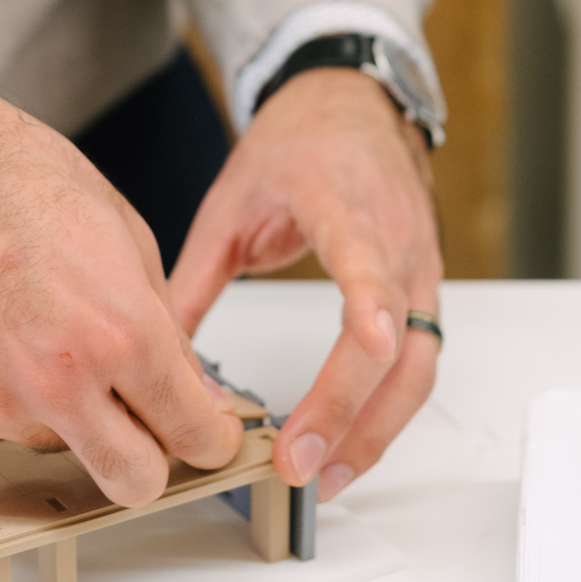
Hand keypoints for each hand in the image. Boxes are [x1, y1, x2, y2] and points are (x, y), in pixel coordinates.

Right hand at [0, 53, 241, 505]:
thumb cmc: (9, 176)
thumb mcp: (124, 234)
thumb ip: (164, 328)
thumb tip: (192, 390)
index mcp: (119, 334)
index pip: (193, 435)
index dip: (206, 435)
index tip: (200, 431)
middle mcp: (55, 382)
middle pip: (134, 483)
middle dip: (145, 456)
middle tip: (133, 415)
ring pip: (52, 445)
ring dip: (54, 407)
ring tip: (25, 324)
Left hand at [168, 67, 441, 499]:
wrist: (352, 105)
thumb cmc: (298, 144)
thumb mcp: (231, 202)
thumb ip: (195, 280)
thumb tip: (156, 353)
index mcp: (342, 203)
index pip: (367, 261)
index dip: (369, 308)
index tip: (364, 348)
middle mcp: (394, 238)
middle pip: (397, 341)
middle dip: (351, 411)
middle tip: (300, 464)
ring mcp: (418, 265)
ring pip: (418, 366)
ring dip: (375, 429)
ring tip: (322, 476)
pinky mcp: (424, 288)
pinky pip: (419, 364)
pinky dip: (388, 412)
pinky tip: (350, 446)